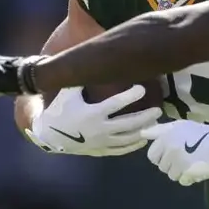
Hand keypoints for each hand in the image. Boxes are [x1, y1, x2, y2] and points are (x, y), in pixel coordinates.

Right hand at [26, 86, 161, 156]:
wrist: (50, 136)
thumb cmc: (60, 111)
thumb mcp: (68, 93)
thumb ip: (81, 79)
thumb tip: (91, 58)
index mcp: (91, 113)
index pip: (115, 104)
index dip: (130, 96)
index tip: (142, 88)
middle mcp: (98, 129)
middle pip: (128, 124)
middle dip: (145, 116)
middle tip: (158, 109)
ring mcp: (101, 142)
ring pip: (128, 138)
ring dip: (144, 130)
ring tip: (155, 122)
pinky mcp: (101, 151)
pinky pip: (121, 149)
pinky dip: (134, 144)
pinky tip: (144, 137)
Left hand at [143, 120, 208, 184]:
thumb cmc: (202, 133)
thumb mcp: (180, 126)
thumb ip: (160, 130)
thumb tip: (142, 133)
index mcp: (166, 138)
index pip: (152, 156)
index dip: (162, 155)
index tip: (173, 152)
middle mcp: (170, 151)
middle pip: (162, 167)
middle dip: (171, 164)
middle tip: (184, 157)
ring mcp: (179, 164)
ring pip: (171, 175)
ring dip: (180, 171)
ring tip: (192, 162)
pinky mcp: (188, 174)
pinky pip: (182, 181)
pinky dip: (189, 178)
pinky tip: (197, 168)